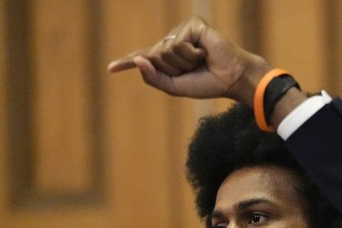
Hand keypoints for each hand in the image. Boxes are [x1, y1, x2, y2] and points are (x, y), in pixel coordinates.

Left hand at [107, 16, 271, 104]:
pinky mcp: (192, 25)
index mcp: (168, 58)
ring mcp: (182, 31)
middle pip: (153, 57)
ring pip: (164, 51)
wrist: (231, 79)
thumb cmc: (207, 83)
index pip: (145, 58)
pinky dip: (190, 54)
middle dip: (171, 70)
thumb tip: (139, 60)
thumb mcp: (175, 87)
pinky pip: (177, 44)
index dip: (127, 63)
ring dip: (183, 63)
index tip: (111, 68)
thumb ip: (154, 77)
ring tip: (200, 61)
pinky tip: (204, 52)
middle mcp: (172, 41)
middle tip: (194, 70)